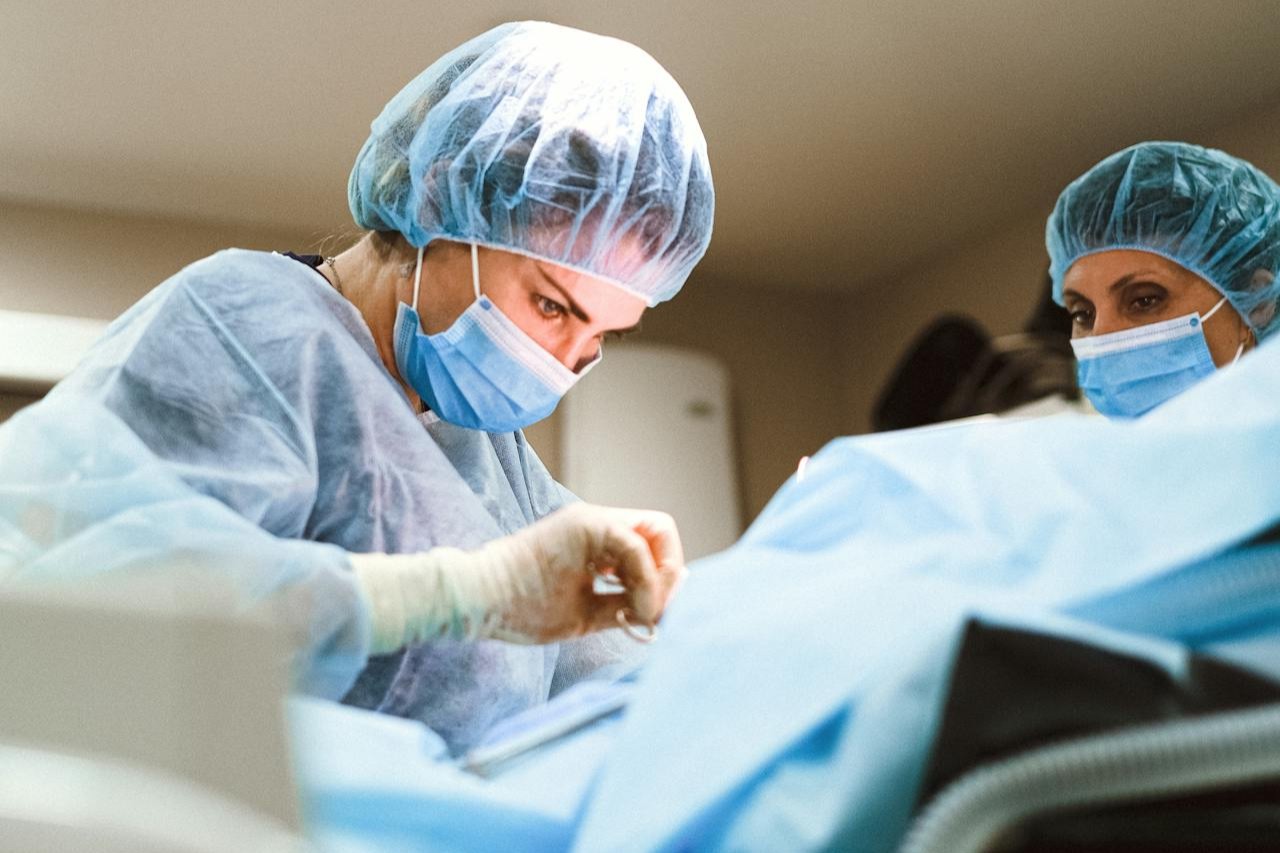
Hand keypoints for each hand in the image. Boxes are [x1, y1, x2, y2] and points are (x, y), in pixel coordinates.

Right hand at [350, 502, 686, 651]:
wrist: (477, 599)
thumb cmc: (520, 609)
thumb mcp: (585, 612)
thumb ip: (623, 604)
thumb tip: (664, 606)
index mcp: (597, 539)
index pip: (653, 543)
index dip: (665, 576)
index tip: (653, 612)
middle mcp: (598, 521)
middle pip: (661, 531)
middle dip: (669, 572)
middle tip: (653, 610)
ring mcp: (590, 520)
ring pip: (655, 532)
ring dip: (659, 576)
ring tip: (640, 611)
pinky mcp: (582, 525)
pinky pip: (634, 543)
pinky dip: (644, 578)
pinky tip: (631, 608)